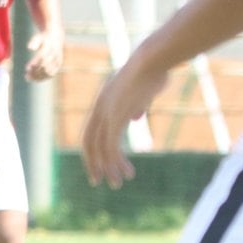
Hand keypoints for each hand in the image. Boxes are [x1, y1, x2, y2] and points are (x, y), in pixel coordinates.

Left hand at [24, 29, 62, 81]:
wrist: (56, 37)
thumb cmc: (43, 38)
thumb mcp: (38, 37)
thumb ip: (34, 42)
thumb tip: (30, 48)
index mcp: (50, 48)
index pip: (43, 58)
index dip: (35, 64)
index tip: (27, 68)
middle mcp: (55, 55)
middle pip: (45, 67)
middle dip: (36, 72)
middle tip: (26, 75)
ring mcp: (58, 61)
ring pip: (49, 72)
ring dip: (39, 77)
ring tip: (28, 78)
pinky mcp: (58, 65)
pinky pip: (52, 74)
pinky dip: (43, 78)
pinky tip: (35, 79)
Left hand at [80, 61, 168, 188]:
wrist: (153, 59)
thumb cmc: (153, 71)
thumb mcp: (142, 91)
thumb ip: (136, 105)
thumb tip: (136, 118)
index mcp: (102, 102)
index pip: (90, 132)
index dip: (92, 150)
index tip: (98, 165)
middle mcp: (100, 108)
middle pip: (89, 142)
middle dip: (93, 163)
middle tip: (98, 181)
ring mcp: (106, 112)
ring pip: (101, 148)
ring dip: (108, 168)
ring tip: (116, 183)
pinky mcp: (117, 116)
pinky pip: (112, 145)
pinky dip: (116, 162)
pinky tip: (127, 172)